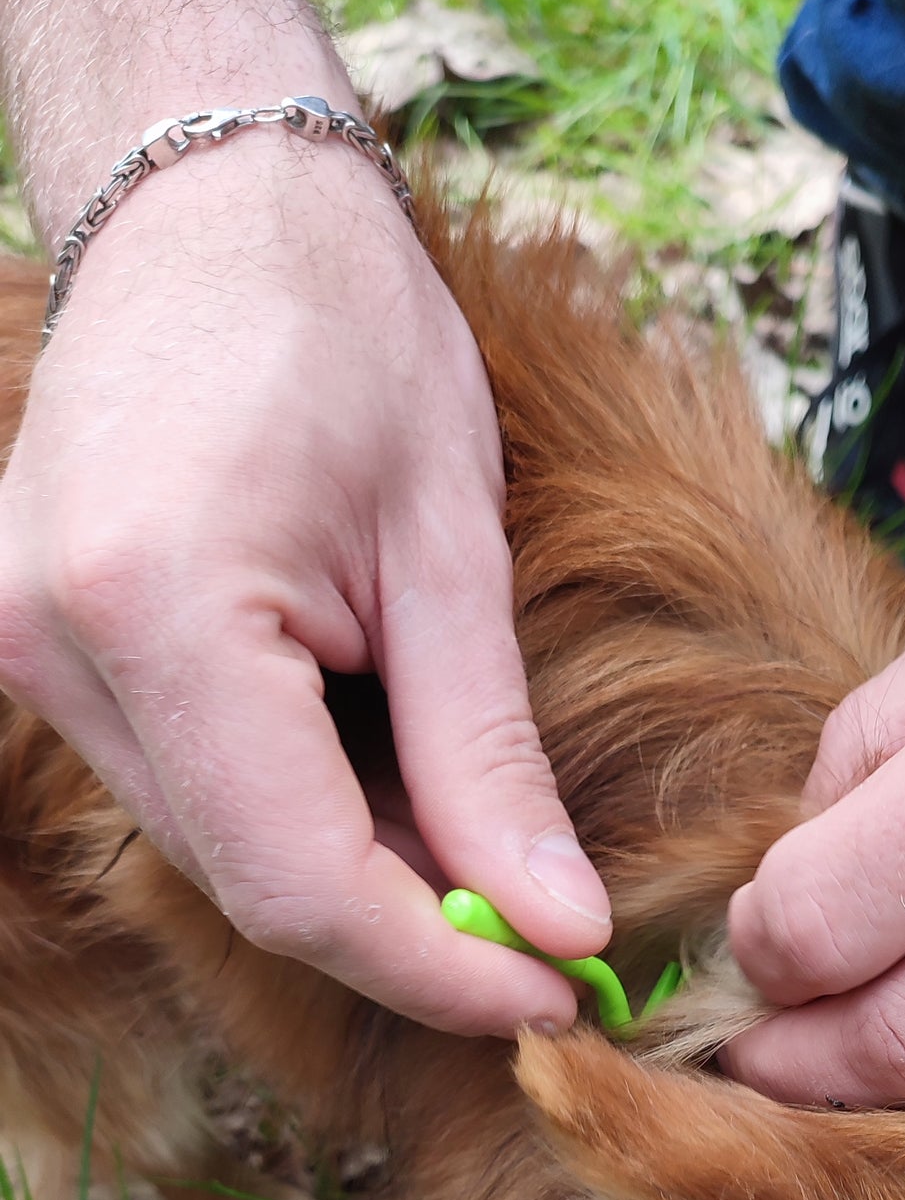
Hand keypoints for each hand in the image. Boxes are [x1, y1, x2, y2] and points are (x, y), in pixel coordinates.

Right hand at [0, 131, 609, 1032]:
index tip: (557, 998)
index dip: (437, 970)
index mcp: (157, 608)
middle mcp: (52, 646)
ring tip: (482, 852)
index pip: (299, 882)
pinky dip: (294, 815)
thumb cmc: (348, 330)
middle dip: (409, 934)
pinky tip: (389, 792)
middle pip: (250, 884)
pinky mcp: (28, 647)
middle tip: (546, 942)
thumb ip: (490, 760)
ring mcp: (17, 650)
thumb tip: (556, 932)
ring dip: (356, 878)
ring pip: (214, 853)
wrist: (210, 201)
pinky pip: (181, 790)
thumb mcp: (451, 550)